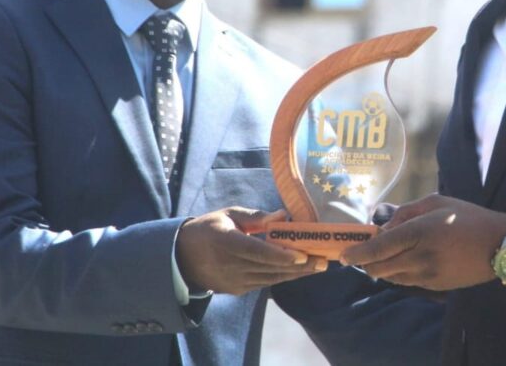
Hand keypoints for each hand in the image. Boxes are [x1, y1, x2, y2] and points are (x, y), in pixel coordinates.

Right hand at [176, 208, 326, 295]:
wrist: (182, 258)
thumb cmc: (209, 228)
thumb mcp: (228, 214)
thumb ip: (256, 217)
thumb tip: (283, 215)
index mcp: (226, 242)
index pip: (257, 252)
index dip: (281, 255)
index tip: (303, 255)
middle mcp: (230, 266)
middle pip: (269, 268)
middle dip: (299, 266)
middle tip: (323, 261)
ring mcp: (234, 281)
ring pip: (270, 279)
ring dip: (296, 273)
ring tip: (319, 266)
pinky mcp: (237, 290)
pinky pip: (264, 283)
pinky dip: (283, 276)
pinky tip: (300, 271)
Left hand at [340, 194, 505, 290]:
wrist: (498, 245)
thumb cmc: (466, 217)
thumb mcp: (436, 202)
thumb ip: (405, 212)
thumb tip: (383, 225)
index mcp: (419, 232)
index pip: (378, 248)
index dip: (357, 253)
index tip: (342, 255)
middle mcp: (420, 257)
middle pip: (378, 268)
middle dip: (365, 262)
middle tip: (363, 251)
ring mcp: (427, 275)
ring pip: (390, 277)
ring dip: (382, 267)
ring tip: (389, 252)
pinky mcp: (434, 286)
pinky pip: (406, 281)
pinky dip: (398, 272)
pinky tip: (407, 259)